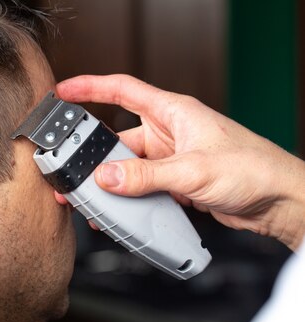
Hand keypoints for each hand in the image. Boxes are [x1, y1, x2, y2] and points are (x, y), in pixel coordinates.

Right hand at [56, 74, 304, 250]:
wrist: (280, 201)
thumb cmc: (253, 169)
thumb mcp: (193, 170)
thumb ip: (147, 176)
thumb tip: (106, 178)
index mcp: (172, 112)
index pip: (122, 90)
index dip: (89, 87)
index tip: (62, 92)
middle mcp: (167, 133)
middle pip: (116, 139)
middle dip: (91, 156)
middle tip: (68, 170)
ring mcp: (169, 159)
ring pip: (125, 168)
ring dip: (108, 184)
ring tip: (88, 200)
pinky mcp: (173, 182)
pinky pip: (139, 187)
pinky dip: (125, 199)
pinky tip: (115, 213)